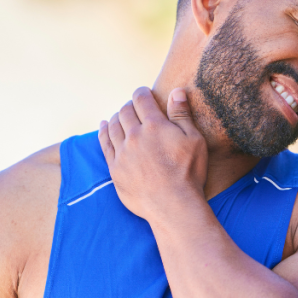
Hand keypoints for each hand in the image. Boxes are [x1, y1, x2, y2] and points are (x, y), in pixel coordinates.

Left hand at [97, 86, 207, 220]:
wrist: (173, 206)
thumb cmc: (189, 173)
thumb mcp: (194, 140)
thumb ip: (182, 114)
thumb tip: (176, 91)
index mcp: (155, 125)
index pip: (142, 99)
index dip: (142, 92)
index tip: (144, 93)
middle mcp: (135, 136)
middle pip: (125, 111)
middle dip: (130, 105)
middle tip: (135, 108)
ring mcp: (122, 153)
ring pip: (113, 126)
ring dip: (117, 117)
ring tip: (121, 116)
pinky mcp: (115, 168)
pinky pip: (104, 144)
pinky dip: (103, 131)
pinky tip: (104, 126)